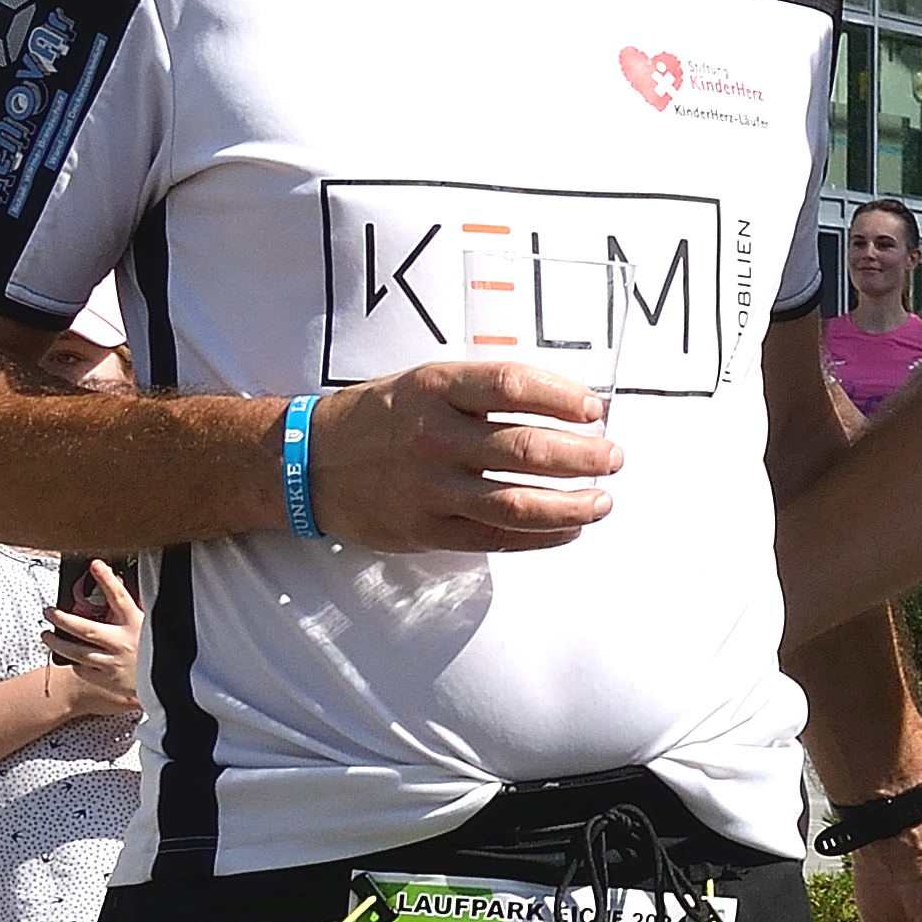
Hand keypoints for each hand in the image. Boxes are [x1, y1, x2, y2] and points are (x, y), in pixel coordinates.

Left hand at [45, 559, 145, 716]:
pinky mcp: (108, 681)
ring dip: (57, 643)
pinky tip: (70, 658)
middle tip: (48, 611)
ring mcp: (114, 664)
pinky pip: (82, 671)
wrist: (169, 687)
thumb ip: (131, 609)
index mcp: (136, 624)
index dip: (108, 579)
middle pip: (86, 629)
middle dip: (62, 619)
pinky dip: (74, 663)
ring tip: (46, 635)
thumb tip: (117, 584)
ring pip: (77, 653)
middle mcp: (123, 643)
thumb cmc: (157, 652)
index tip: (95, 564)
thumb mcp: (149, 626)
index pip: (120, 597)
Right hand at [313, 359, 623, 551]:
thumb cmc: (380, 418)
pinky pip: (496, 538)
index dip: (563, 397)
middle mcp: (434, 436)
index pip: (513, 385)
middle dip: (583, 456)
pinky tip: (569, 530)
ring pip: (517, 501)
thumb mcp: (424, 383)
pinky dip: (541, 536)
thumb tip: (562, 406)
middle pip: (526, 448)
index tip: (596, 409)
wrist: (308, 462)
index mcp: (435, 388)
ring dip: (572, 504)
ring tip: (602, 501)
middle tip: (614, 457)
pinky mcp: (426, 529)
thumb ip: (482, 392)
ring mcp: (430, 487)